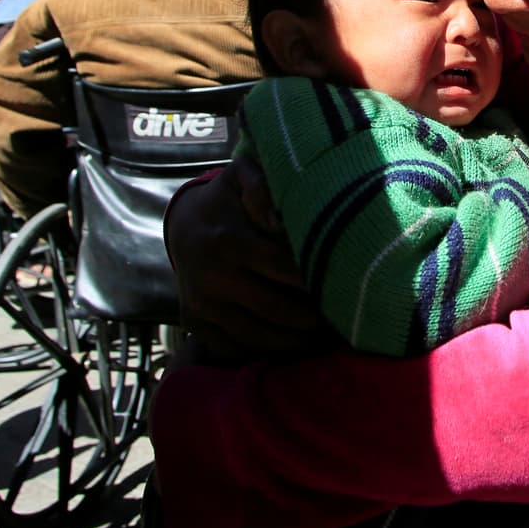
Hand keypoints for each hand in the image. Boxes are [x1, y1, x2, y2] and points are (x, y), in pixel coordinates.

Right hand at [166, 156, 322, 359]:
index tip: (343, 283)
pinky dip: (269, 351)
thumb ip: (260, 185)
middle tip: (342, 317)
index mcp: (227, 241)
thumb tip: (277, 219)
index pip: (283, 268)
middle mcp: (211, 277)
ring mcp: (202, 305)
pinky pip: (236, 348)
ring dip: (296, 341)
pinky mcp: (198, 325)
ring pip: (258, 335)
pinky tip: (297, 345)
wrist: (185, 226)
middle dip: (313, 318)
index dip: (316, 279)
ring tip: (326, 337)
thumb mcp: (242, 176)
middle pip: (275, 309)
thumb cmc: (228, 199)